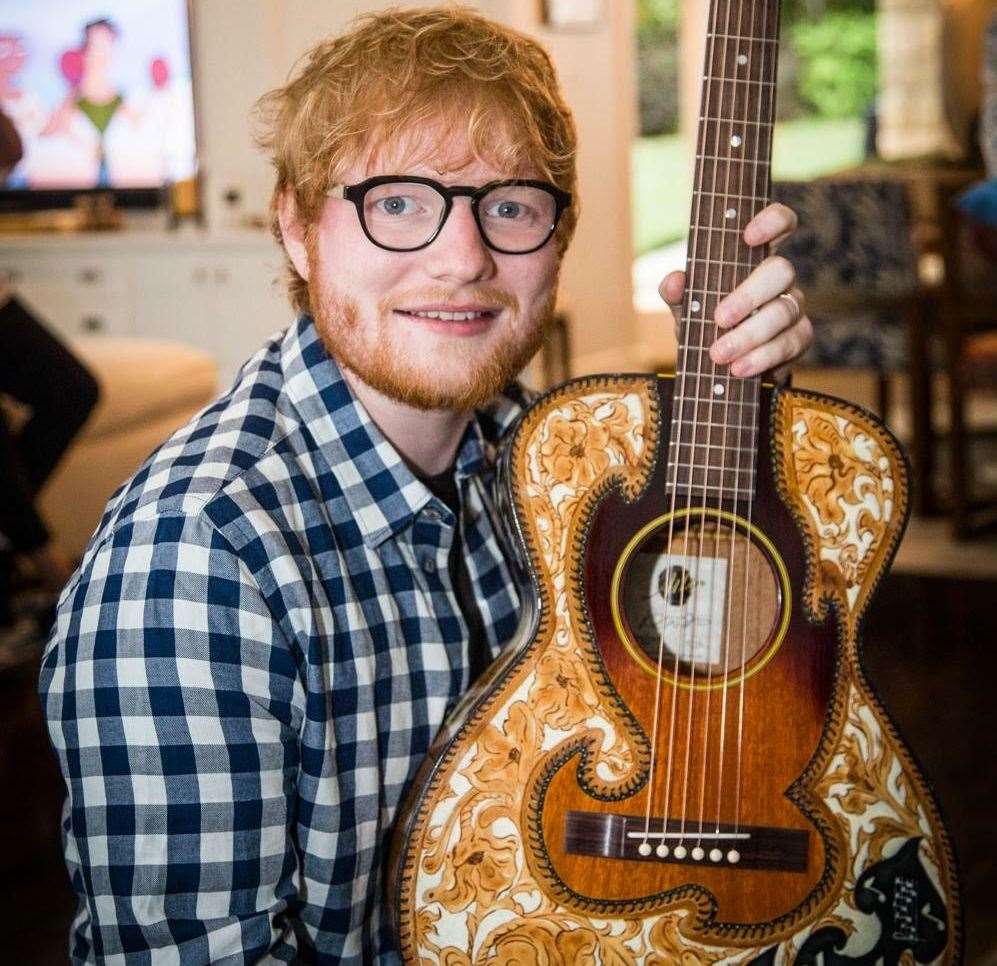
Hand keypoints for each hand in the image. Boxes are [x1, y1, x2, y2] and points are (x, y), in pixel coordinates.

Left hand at [659, 202, 812, 377]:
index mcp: (753, 258)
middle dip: (749, 295)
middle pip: (781, 270)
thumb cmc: (704, 324)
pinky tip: (740, 369)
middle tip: (719, 319)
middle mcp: (778, 279)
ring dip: (750, 335)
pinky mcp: (798, 338)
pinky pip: (790, 343)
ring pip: (784, 311)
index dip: (772, 221)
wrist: (717, 365)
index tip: (749, 236)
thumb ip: (677, 294)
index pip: (779, 223)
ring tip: (719, 355)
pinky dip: (762, 357)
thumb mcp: (685, 308)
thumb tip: (674, 281)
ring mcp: (792, 306)